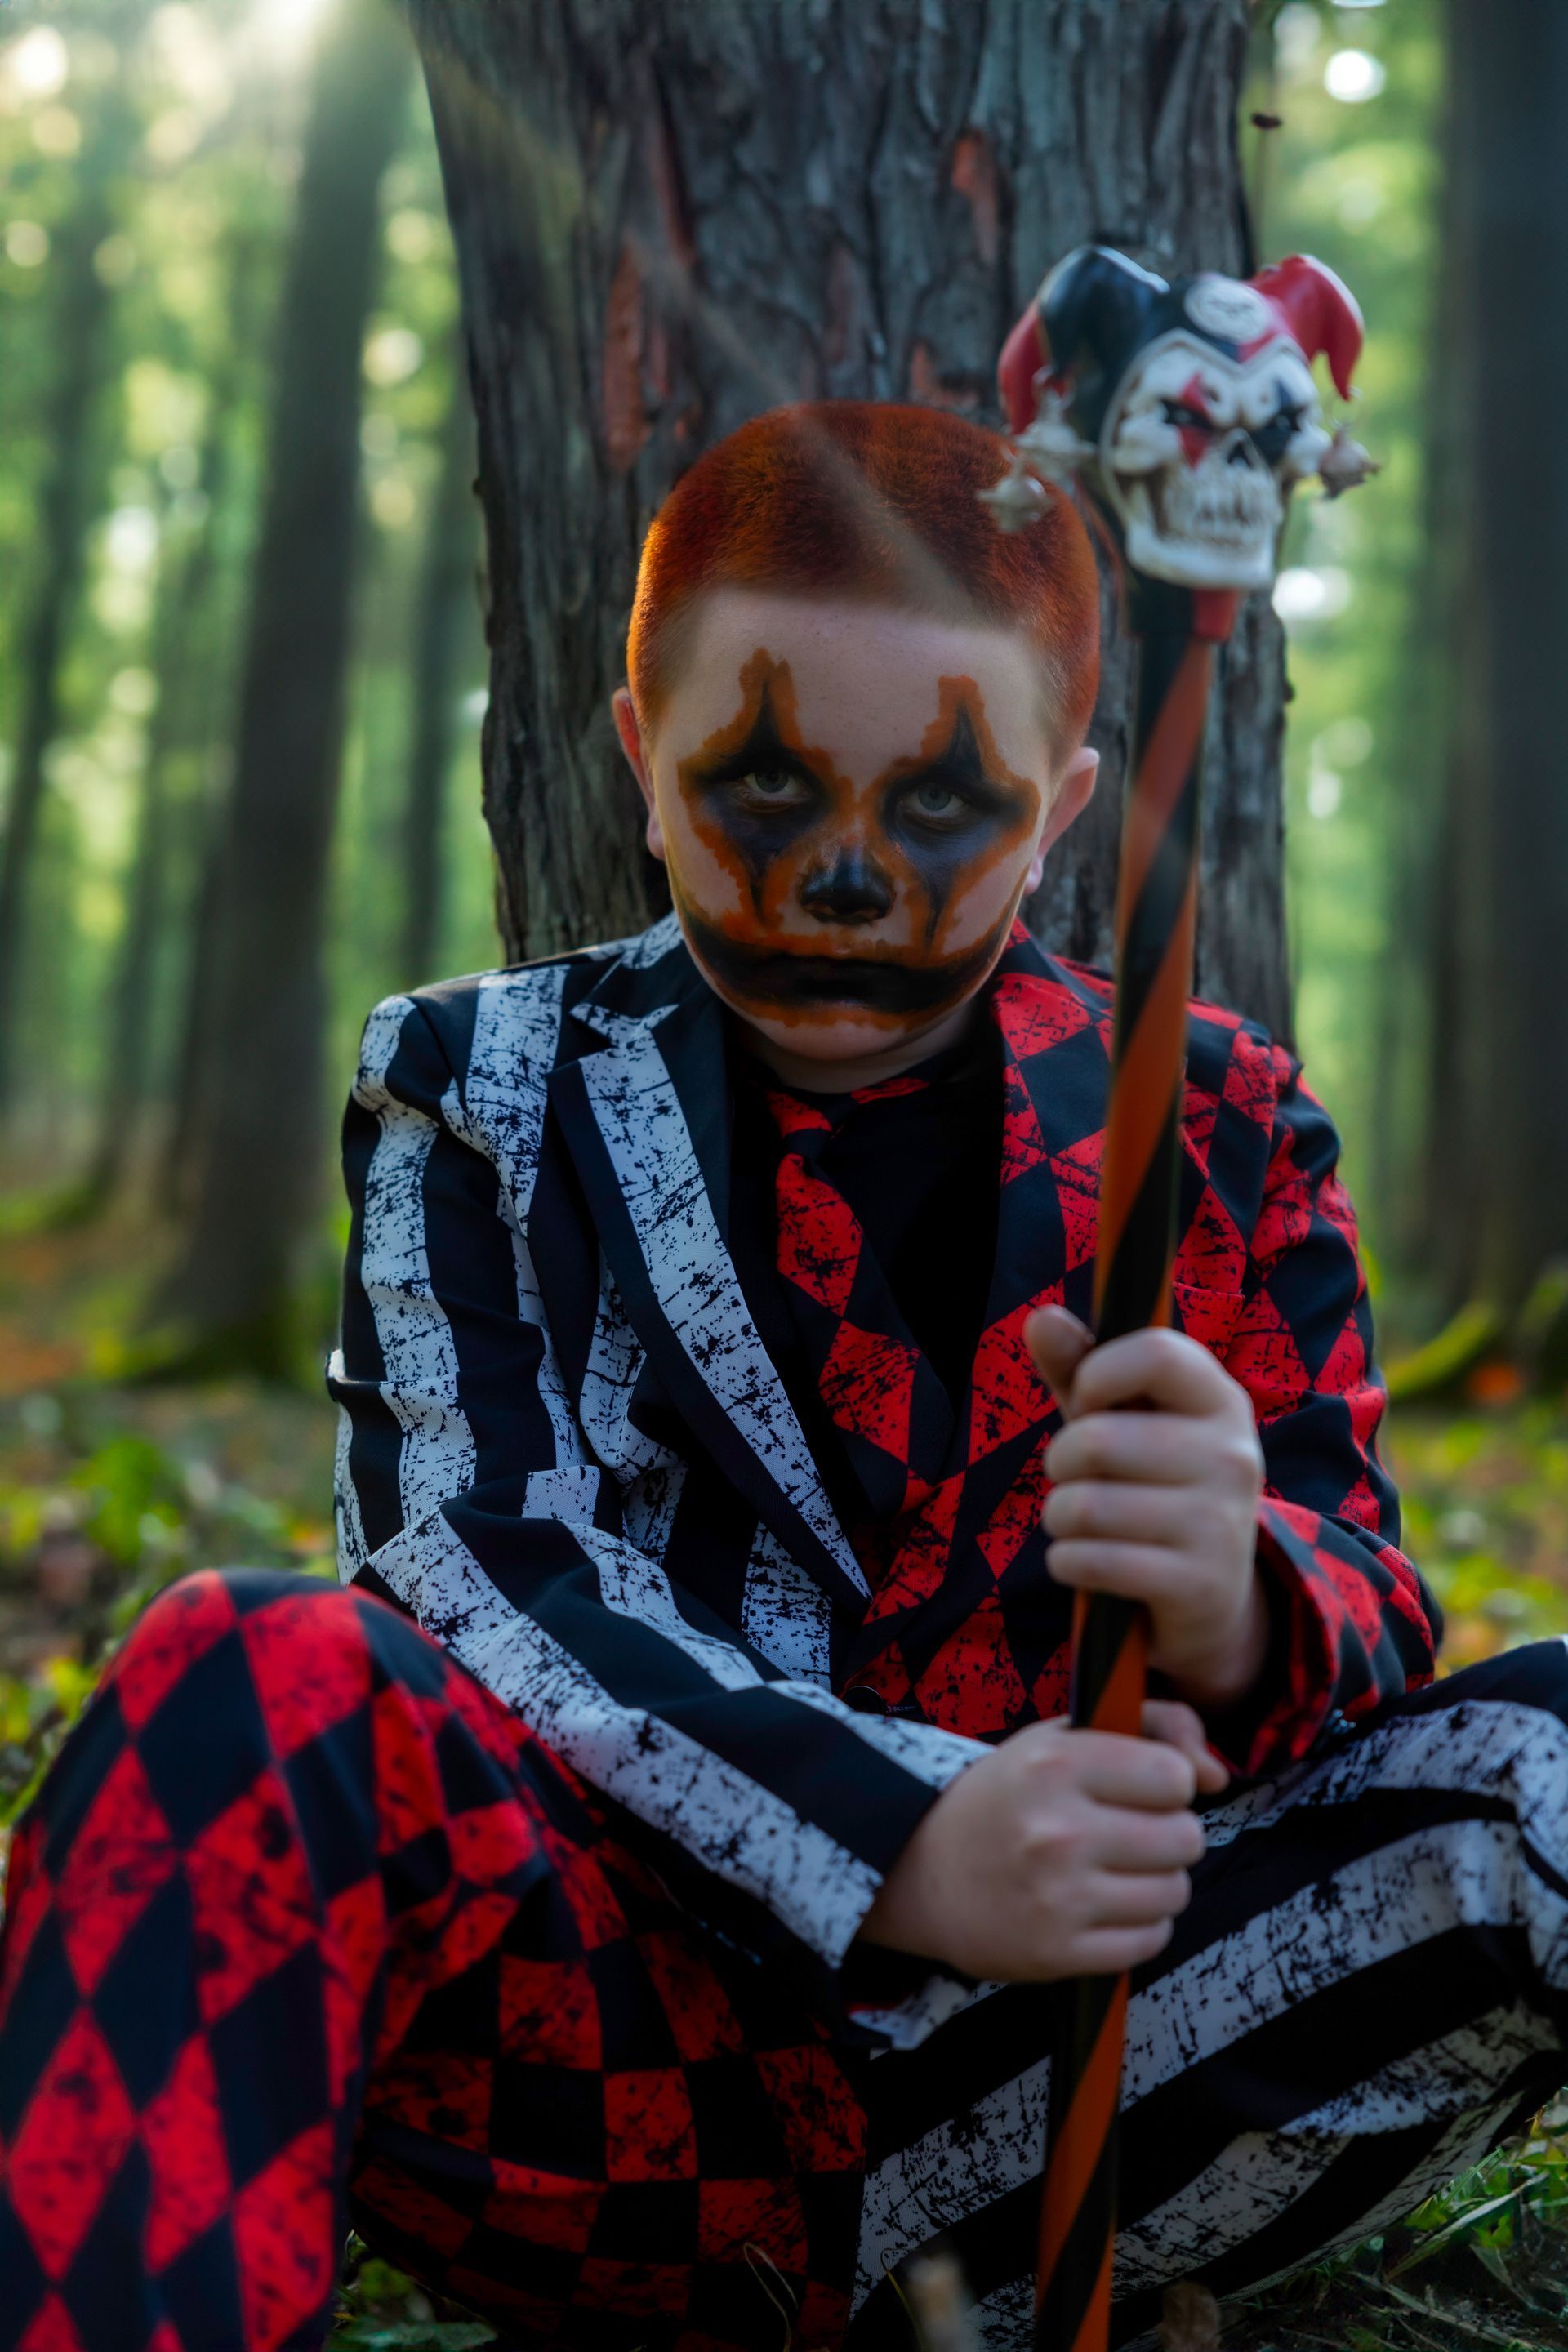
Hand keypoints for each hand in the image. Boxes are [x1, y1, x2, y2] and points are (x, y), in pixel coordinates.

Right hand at [858, 1700, 1225, 1980]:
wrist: (921, 1870)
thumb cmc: (1007, 1796)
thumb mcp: (1062, 1738)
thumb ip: (1153, 1727)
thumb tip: (1218, 1774)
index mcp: (1056, 1765)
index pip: (1174, 1777)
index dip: (1167, 1783)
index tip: (1139, 1789)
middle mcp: (1058, 1831)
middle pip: (1186, 1838)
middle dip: (1168, 1834)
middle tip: (1129, 1834)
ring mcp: (1058, 1898)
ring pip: (1174, 1892)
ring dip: (1157, 1882)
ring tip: (1116, 1871)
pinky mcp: (1058, 1953)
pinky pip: (1150, 1940)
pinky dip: (1139, 1925)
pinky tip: (1105, 1907)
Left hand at [1026, 1304, 1268, 1710]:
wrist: (1212, 1596)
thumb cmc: (1153, 1486)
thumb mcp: (1124, 1422)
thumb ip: (1081, 1369)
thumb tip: (1040, 1317)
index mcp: (1221, 1402)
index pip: (1157, 1353)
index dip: (1098, 1374)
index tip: (1087, 1402)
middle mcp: (1233, 1457)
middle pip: (1098, 1440)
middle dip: (1060, 1462)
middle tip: (1077, 1478)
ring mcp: (1221, 1524)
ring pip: (1086, 1507)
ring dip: (1059, 1518)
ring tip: (1080, 1523)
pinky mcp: (1199, 1584)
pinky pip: (1091, 1561)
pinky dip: (1067, 1562)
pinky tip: (1086, 1560)